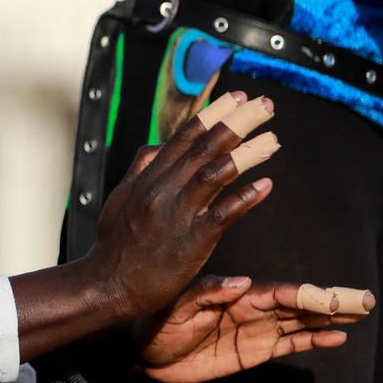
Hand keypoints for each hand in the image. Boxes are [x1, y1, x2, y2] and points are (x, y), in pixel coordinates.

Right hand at [90, 91, 278, 324]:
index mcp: (148, 178)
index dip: (212, 116)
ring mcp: (176, 214)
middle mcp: (162, 190)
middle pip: (204, 148)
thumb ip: (142, 169)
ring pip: (216, 174)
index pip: (183, 138)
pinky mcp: (191, 241)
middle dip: (237, 123)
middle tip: (264, 105)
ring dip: (248, 154)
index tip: (236, 98)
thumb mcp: (121, 198)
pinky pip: (223, 214)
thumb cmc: (115, 245)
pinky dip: (245, 197)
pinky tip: (266, 185)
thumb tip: (158, 144)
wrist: (108, 284)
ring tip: (274, 139)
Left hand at [137, 275, 373, 382]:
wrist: (142, 355)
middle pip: (297, 305)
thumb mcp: (177, 308)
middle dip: (329, 303)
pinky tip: (336, 338)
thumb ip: (207, 294)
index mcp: (234, 294)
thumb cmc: (156, 324)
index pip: (275, 293)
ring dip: (328, 320)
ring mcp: (255, 331)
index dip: (303, 295)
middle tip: (363, 301)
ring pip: (299, 324)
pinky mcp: (254, 353)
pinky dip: (312, 342)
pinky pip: (288, 345)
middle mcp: (251, 309)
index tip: (329, 298)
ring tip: (358, 315)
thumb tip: (240, 282)